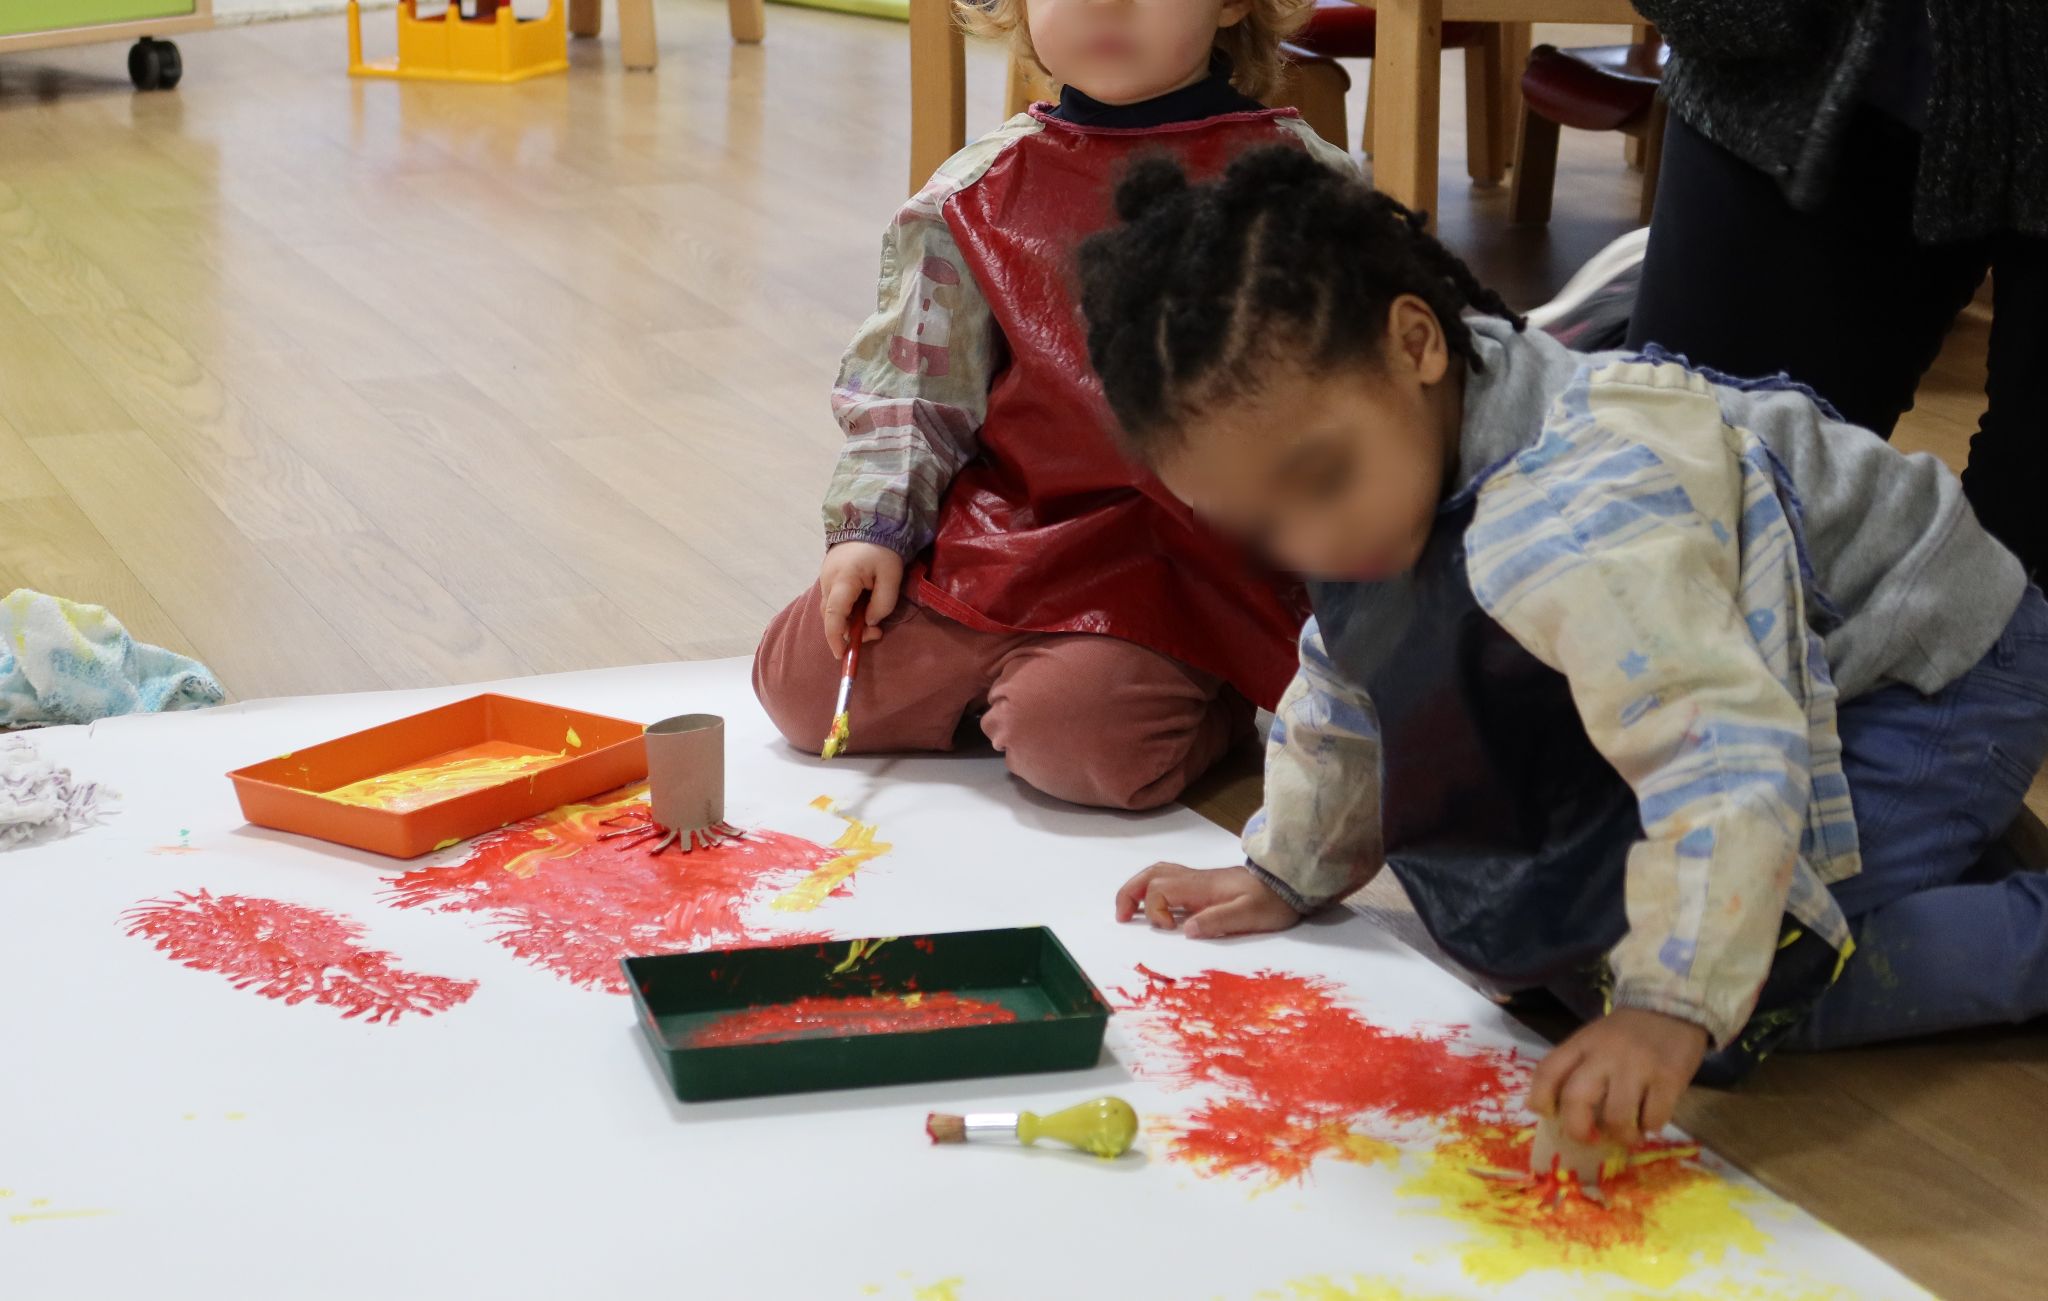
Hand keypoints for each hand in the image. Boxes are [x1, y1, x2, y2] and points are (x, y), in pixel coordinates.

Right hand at [818, 542, 903, 657]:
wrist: (871, 519)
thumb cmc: (883, 547)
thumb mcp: (891, 576)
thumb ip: (882, 603)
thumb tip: (870, 623)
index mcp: (843, 580)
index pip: (833, 616)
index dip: (836, 638)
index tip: (842, 654)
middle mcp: (828, 581)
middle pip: (830, 616)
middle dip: (848, 632)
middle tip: (875, 633)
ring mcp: (826, 577)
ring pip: (831, 609)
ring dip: (848, 622)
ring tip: (872, 622)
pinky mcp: (830, 575)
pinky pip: (834, 600)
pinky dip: (846, 611)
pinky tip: (863, 609)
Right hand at [1114, 864, 1301, 938]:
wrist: (1290, 884)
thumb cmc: (1272, 901)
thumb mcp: (1249, 915)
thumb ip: (1219, 921)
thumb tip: (1187, 930)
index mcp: (1201, 887)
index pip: (1160, 890)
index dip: (1156, 911)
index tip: (1171, 930)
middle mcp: (1195, 879)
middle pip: (1150, 875)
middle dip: (1130, 893)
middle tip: (1121, 917)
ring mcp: (1199, 880)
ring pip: (1158, 873)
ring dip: (1138, 889)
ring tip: (1130, 911)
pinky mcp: (1205, 885)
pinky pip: (1169, 879)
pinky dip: (1153, 889)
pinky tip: (1157, 907)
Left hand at [1526, 1007, 1708, 1146]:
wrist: (1670, 1007)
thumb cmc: (1627, 1032)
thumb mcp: (1593, 1039)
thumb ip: (1575, 1067)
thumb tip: (1553, 1111)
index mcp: (1582, 1043)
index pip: (1548, 1071)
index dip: (1541, 1098)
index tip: (1548, 1114)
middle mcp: (1605, 1054)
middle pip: (1576, 1098)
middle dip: (1578, 1129)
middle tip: (1589, 1139)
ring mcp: (1637, 1066)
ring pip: (1617, 1116)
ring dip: (1621, 1135)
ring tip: (1627, 1133)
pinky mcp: (1668, 1078)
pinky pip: (1653, 1118)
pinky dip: (1650, 1127)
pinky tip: (1651, 1118)